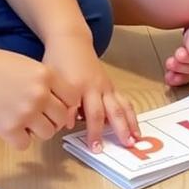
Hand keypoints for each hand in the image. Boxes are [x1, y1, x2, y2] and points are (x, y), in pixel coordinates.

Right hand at [0, 45, 76, 150]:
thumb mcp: (24, 64)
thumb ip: (42, 80)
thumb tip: (55, 99)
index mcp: (46, 75)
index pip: (72, 98)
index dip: (65, 104)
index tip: (55, 107)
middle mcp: (40, 94)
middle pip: (61, 118)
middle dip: (51, 120)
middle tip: (37, 118)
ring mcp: (25, 112)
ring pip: (48, 133)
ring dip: (37, 131)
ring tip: (22, 123)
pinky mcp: (9, 128)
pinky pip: (25, 144)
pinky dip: (18, 139)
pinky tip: (9, 129)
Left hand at [43, 33, 139, 150]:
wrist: (70, 41)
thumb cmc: (58, 62)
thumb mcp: (52, 81)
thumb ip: (61, 103)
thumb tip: (68, 125)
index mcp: (78, 86)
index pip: (84, 112)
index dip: (90, 131)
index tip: (94, 147)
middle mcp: (95, 86)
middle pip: (106, 111)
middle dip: (113, 130)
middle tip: (118, 146)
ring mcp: (105, 85)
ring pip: (120, 106)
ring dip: (129, 123)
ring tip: (135, 138)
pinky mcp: (110, 85)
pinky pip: (123, 100)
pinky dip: (129, 114)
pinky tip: (134, 127)